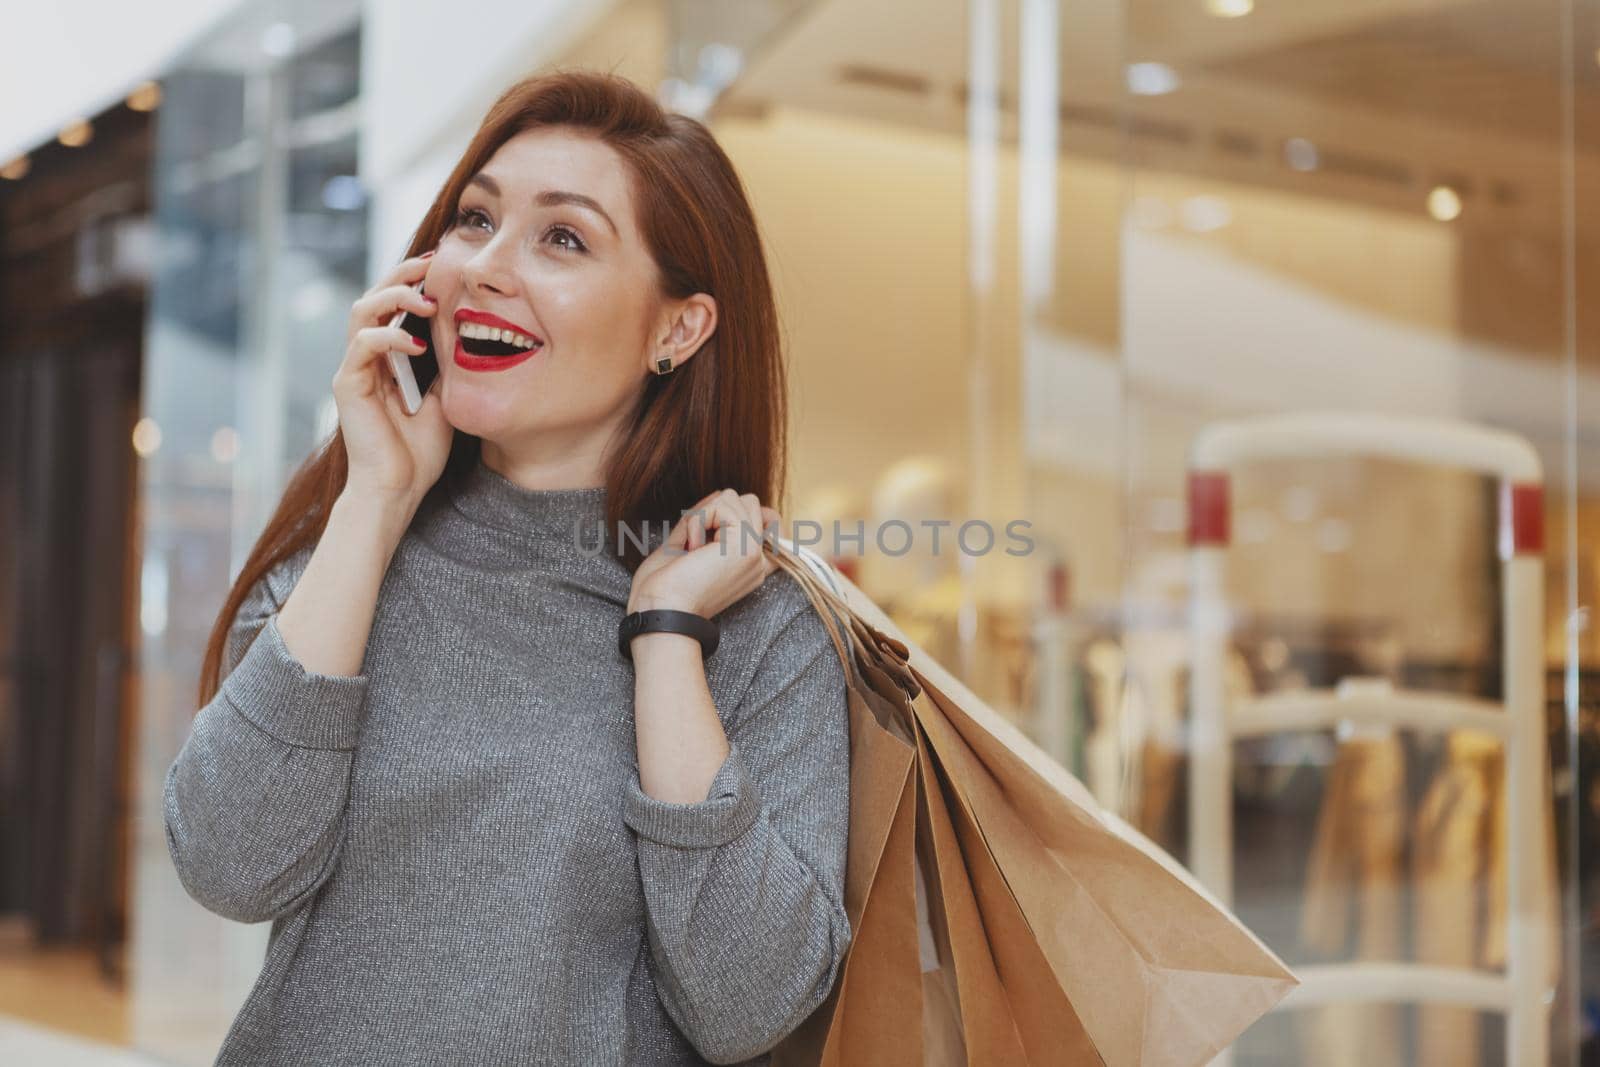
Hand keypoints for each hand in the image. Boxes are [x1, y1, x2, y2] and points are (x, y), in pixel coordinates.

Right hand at [334, 251, 452, 508]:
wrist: (399, 489)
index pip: (394, 306)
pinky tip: (417, 345)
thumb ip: (446, 366)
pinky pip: (362, 346)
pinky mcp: (348, 385)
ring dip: (394, 297)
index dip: (413, 283)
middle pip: (373, 298)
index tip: (443, 268)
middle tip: (431, 266)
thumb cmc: (419, 451)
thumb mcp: (446, 398)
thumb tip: (466, 335)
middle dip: (401, 276)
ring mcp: (354, 369)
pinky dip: (390, 337)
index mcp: (388, 358)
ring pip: (362, 312)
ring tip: (427, 300)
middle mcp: (366, 358)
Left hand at [629, 489, 782, 616]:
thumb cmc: (663, 588)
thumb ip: (706, 522)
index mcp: (748, 566)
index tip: (705, 534)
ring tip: (692, 547)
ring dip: (703, 515)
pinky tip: (691, 547)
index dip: (736, 513)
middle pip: (748, 502)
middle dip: (714, 511)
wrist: (660, 612)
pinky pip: (722, 505)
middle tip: (694, 543)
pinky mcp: (745, 545)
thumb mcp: (686, 546)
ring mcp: (754, 553)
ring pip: (736, 498)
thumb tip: (719, 496)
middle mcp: (758, 561)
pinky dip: (697, 519)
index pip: (769, 520)